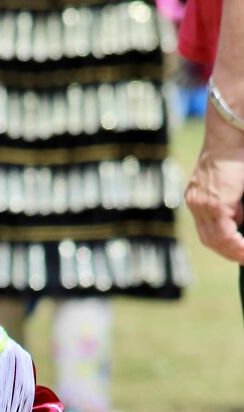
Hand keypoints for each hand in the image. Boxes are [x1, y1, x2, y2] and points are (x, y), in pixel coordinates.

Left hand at [185, 106, 243, 262]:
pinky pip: (224, 233)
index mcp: (197, 196)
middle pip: (208, 239)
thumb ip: (232, 202)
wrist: (231, 131)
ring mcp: (202, 204)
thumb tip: (240, 218)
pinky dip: (237, 244)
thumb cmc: (237, 151)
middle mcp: (195, 202)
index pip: (206, 229)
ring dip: (233, 251)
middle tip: (243, 258)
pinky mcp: (214, 203)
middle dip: (227, 251)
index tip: (235, 251)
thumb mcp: (232, 182)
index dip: (221, 243)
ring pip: (215, 240)